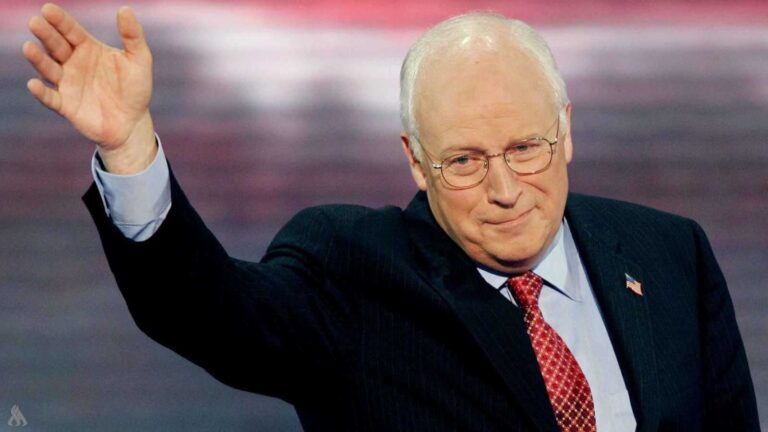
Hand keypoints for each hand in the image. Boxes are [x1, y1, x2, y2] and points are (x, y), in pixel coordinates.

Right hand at [23, 3, 155, 173]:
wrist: (132, 122)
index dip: (60, 20)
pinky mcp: (66, 106)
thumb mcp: (139, 60)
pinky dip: (41, 92)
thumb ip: (133, 36)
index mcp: (88, 48)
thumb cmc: (135, 89)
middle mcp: (73, 63)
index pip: (70, 31)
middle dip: (46, 34)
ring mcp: (67, 84)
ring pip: (48, 68)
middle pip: (56, 46)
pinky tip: (33, 84)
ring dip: (38, 59)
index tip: (48, 9)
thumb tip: (125, 9)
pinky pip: (51, 98)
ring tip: (28, 47)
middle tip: (35, 23)